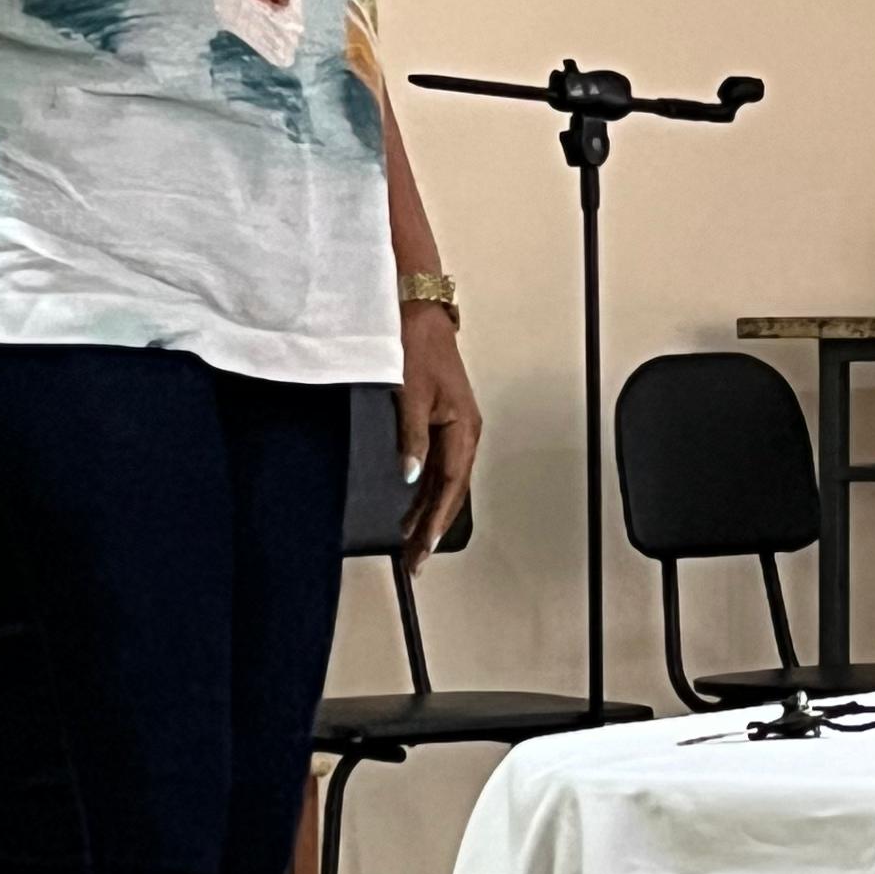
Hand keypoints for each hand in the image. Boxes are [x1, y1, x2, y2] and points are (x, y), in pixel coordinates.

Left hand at [398, 304, 481, 567]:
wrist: (419, 314)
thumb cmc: (418, 346)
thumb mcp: (411, 394)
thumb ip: (411, 438)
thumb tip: (410, 476)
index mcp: (463, 427)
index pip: (450, 485)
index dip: (437, 518)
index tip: (423, 545)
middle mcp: (464, 432)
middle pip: (450, 490)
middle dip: (433, 526)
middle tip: (416, 558)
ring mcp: (455, 428)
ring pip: (445, 482)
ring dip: (430, 512)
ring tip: (413, 542)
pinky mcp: (443, 423)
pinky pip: (439, 467)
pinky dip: (427, 490)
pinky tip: (413, 507)